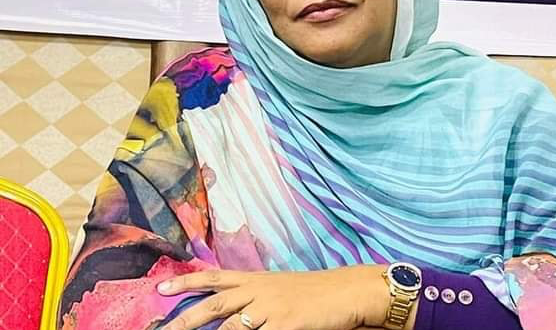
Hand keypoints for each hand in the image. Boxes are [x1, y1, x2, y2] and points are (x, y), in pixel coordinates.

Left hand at [157, 265, 390, 329]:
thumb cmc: (316, 291)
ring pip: (229, 325)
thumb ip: (256, 294)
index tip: (161, 289)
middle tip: (162, 329)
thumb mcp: (281, 287)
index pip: (214, 277)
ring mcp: (271, 308)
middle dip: (184, 318)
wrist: (348, 291)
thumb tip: (235, 305)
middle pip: (214, 304)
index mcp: (256, 279)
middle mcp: (259, 290)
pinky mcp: (286, 325)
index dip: (186, 282)